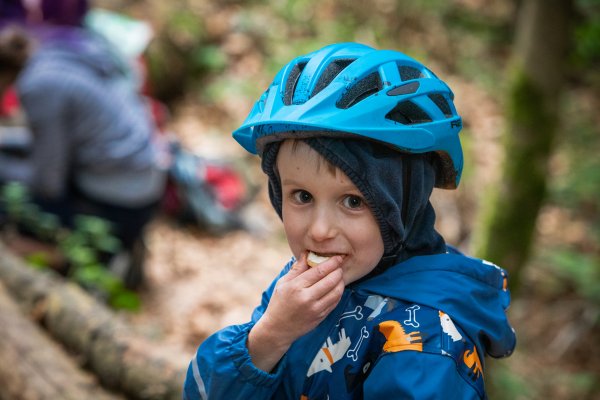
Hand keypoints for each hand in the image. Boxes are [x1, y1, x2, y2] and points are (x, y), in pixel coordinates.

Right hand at [247, 253, 344, 371]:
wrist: (278, 329)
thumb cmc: (279, 303)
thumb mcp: (283, 283)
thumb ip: (297, 269)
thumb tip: (307, 253)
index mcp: (296, 287)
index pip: (319, 271)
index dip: (331, 263)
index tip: (337, 257)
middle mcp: (307, 298)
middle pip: (330, 280)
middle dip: (338, 270)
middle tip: (340, 265)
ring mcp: (315, 309)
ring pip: (336, 292)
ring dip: (341, 282)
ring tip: (339, 276)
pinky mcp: (320, 317)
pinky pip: (335, 302)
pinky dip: (338, 293)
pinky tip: (336, 287)